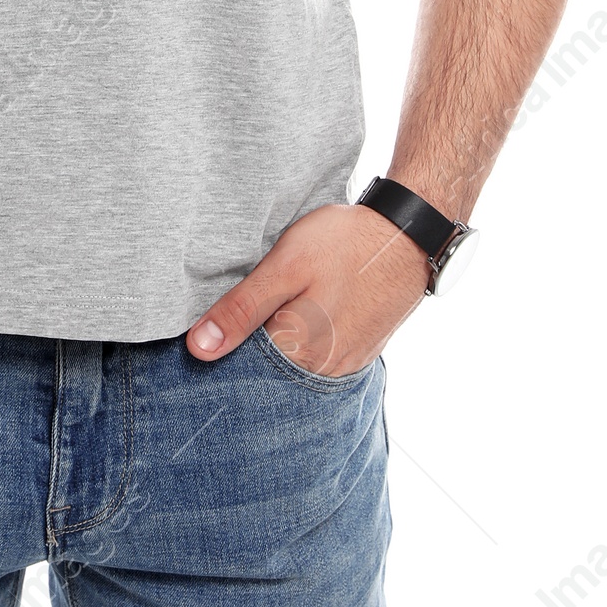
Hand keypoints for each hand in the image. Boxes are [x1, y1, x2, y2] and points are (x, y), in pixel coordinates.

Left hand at [185, 202, 429, 374]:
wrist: (408, 235)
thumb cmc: (346, 244)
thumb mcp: (285, 266)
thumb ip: (242, 309)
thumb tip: (198, 348)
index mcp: (300, 353)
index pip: (242, 368)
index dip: (224, 344)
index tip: (215, 322)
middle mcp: (324, 371)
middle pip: (270, 371)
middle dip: (251, 345)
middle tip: (250, 303)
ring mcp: (346, 364)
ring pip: (295, 363)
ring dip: (279, 341)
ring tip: (278, 303)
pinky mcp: (361, 351)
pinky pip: (321, 357)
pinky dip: (306, 340)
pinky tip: (303, 310)